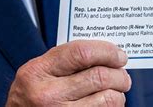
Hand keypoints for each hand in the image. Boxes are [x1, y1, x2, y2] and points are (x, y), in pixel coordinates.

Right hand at [5, 40, 130, 105]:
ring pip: (106, 100)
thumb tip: (102, 53)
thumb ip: (64, 60)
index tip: (118, 54)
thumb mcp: (37, 71)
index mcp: (39, 72)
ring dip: (118, 93)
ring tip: (118, 90)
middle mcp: (49, 95)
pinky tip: (108, 103)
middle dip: (118, 74)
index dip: (106, 51)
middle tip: (123, 73)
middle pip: (98, 76)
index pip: (81, 53)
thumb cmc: (29, 95)